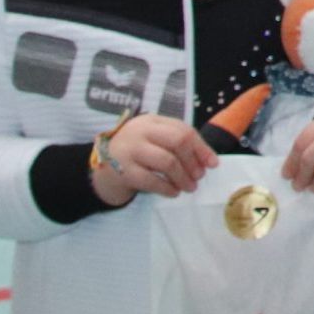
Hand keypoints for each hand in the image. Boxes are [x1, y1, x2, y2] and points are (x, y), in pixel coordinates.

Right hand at [90, 114, 215, 205]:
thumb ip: (177, 144)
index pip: (184, 129)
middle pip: (178, 141)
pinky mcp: (122, 171)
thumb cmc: (136, 153)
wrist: (101, 168)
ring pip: (167, 161)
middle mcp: (140, 131)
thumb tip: (209, 161)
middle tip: (199, 176)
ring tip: (190, 187)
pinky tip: (173, 192)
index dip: (202, 147)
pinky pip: (151, 180)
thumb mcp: (154, 140)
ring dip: (183, 177)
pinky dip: (166, 188)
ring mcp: (129, 150)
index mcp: (152, 121)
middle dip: (193, 161)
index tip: (213, 164)